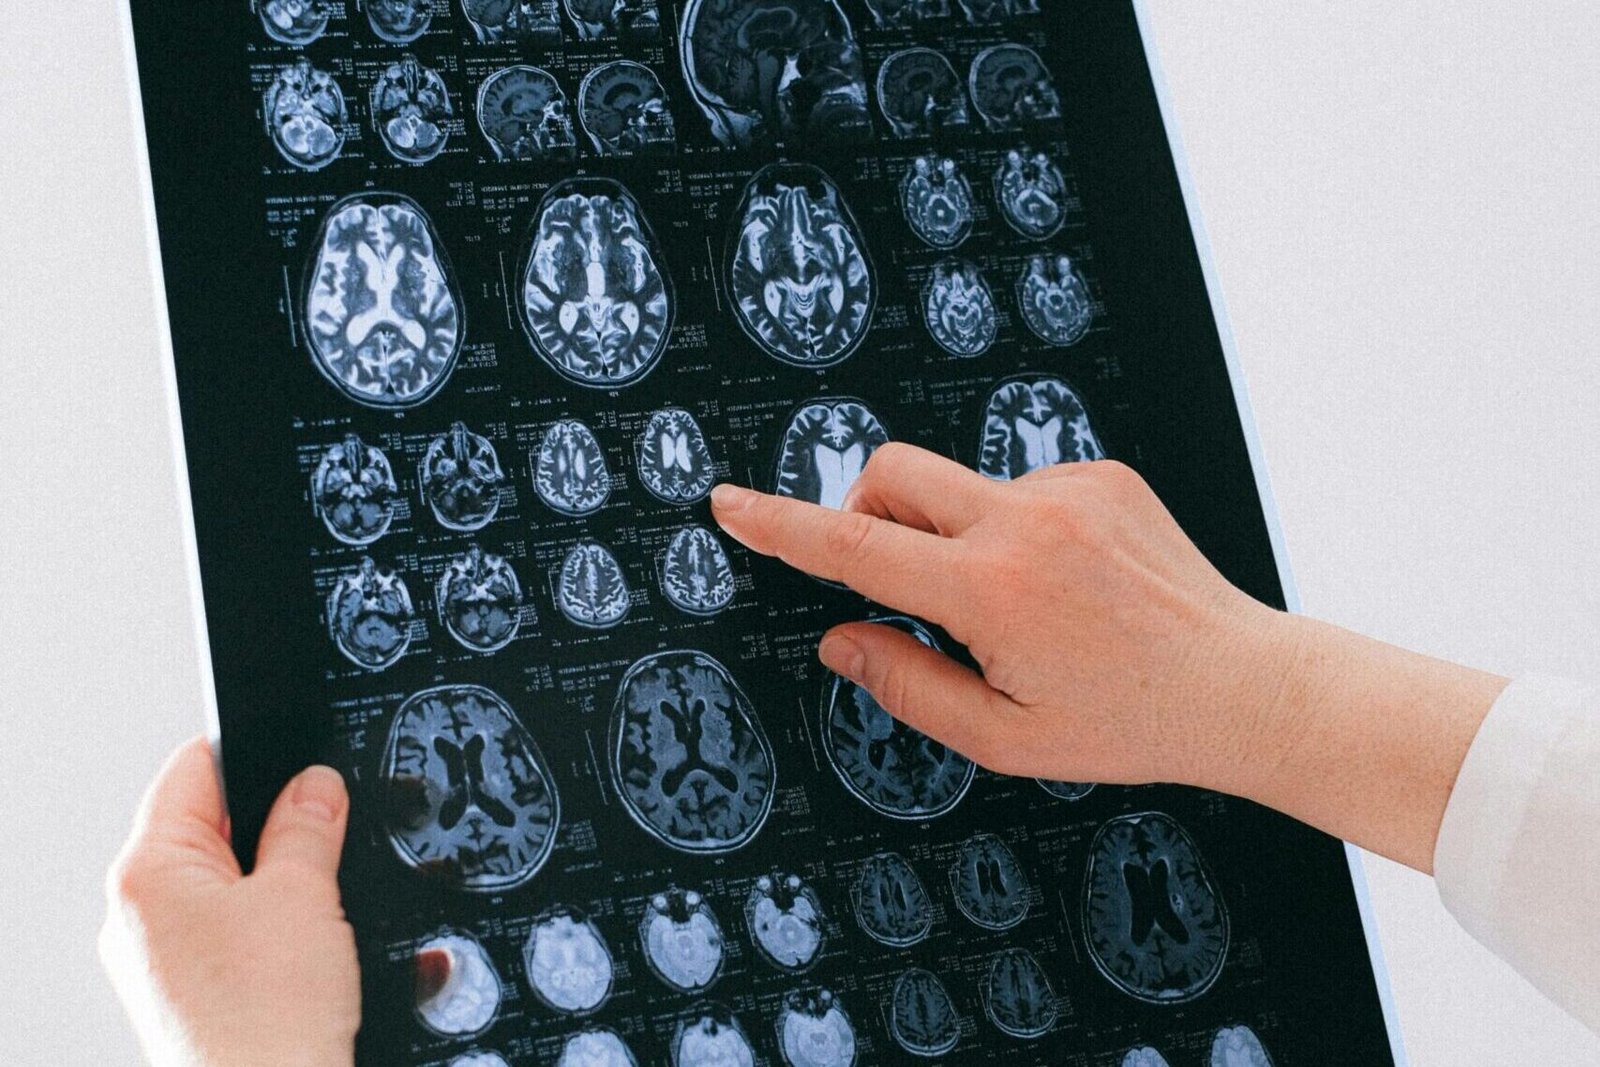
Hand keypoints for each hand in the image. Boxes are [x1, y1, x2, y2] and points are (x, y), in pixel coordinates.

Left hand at [101, 738, 359, 1065]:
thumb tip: (314, 784)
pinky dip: (267, 927)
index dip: (255, 753)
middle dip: (271, 825)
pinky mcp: (184, 995)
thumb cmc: (266, 1022)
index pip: (193, 770)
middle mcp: (135, 915)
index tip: (300, 756)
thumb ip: (308, 824)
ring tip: (314, 903)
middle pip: (207, 827)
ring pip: (222, 883)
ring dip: (273, 880)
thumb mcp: (304, 893)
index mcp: (145, 873)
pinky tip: (304, 946)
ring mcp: (155, 960)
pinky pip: (226, 933)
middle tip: (323, 836)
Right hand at [711, 444, 1505, 871]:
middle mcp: (1026, 524)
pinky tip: (1066, 585)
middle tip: (896, 576)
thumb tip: (840, 639)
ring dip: (956, 534)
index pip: (856, 550)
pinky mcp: (1103, 475)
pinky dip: (1015, 529)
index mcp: (992, 594)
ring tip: (1022, 605)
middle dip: (866, 509)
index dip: (782, 526)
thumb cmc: (1126, 723)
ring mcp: (1070, 489)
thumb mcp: (1002, 738)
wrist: (1242, 685)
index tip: (732, 502)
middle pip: (892, 472)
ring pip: (960, 487)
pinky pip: (1020, 488)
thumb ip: (905, 685)